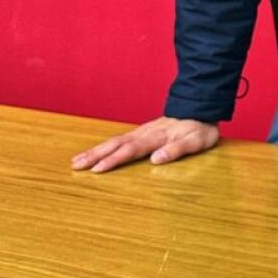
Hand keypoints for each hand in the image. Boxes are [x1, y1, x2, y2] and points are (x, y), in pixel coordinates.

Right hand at [71, 116, 219, 172]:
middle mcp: (145, 133)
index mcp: (156, 137)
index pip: (131, 150)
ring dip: (95, 151)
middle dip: (95, 155)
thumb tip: (156, 159)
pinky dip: (104, 146)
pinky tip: (95, 152)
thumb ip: (177, 149)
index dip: (114, 160)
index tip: (97, 170)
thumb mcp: (196, 141)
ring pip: (114, 141)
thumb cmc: (200, 128)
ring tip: (76, 160)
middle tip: (75, 166)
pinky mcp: (141, 131)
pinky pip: (119, 139)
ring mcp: (141, 131)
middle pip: (116, 145)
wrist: (201, 107)